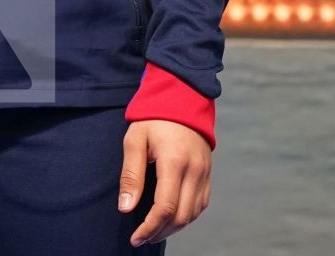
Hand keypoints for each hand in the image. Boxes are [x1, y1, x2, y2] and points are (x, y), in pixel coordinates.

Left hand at [118, 119, 211, 246]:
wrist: (182, 97)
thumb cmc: (153, 117)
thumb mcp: (135, 139)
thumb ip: (131, 174)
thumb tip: (126, 208)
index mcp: (174, 161)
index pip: (165, 207)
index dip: (150, 227)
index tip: (135, 237)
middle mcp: (194, 170)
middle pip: (181, 216)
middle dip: (160, 232)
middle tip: (142, 237)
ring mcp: (204, 172)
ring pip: (193, 214)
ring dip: (174, 227)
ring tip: (154, 230)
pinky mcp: (208, 173)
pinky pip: (201, 204)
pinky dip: (187, 216)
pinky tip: (172, 217)